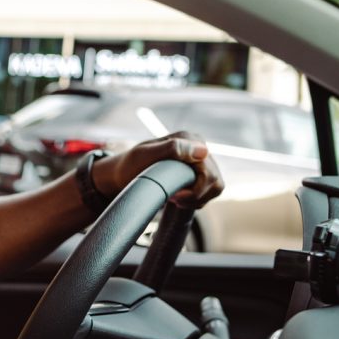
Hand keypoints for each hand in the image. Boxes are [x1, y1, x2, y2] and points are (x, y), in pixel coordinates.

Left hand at [94, 132, 224, 207]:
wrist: (122, 174)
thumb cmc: (130, 165)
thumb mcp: (145, 156)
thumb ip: (172, 149)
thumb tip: (204, 151)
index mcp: (189, 138)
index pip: (209, 170)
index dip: (195, 190)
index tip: (174, 197)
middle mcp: (197, 146)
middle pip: (215, 180)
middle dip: (197, 196)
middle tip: (174, 200)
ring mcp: (199, 160)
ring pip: (216, 187)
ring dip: (199, 199)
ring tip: (176, 200)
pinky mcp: (198, 172)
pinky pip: (210, 191)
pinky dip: (198, 200)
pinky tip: (180, 199)